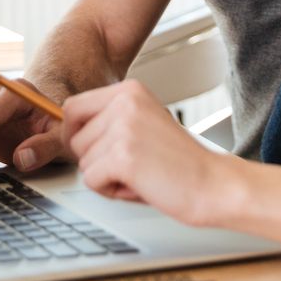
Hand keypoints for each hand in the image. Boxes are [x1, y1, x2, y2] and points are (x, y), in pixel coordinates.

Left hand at [63, 80, 236, 226]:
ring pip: (82, 162)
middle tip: (130, 166)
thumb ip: (109, 121)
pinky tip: (140, 186)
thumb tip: (66, 132)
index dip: (76, 134)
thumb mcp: (142, 124)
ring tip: (140, 174)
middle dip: (94, 160)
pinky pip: (91, 180)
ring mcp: (123, 127)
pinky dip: (111, 191)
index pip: (73, 107)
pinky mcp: (123, 155)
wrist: (213, 184)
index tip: (94, 150)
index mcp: (129, 90)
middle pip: (73, 138)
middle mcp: (125, 102)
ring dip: (106, 177)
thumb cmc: (179, 163)